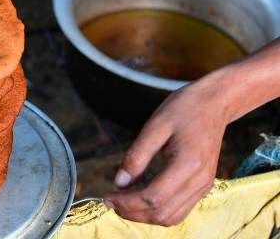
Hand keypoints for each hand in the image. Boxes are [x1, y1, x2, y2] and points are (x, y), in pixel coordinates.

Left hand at [104, 72, 232, 225]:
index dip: (127, 202)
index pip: (153, 197)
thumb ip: (136, 155)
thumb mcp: (155, 125)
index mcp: (188, 164)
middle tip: (110, 201)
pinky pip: (179, 210)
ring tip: (122, 202)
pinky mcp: (203, 186)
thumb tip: (119, 181)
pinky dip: (157, 211)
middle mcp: (199, 181)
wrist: (214, 103)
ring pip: (171, 217)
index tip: (107, 196)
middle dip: (132, 212)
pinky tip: (140, 199)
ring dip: (144, 216)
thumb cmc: (185, 109)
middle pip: (161, 213)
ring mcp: (203, 186)